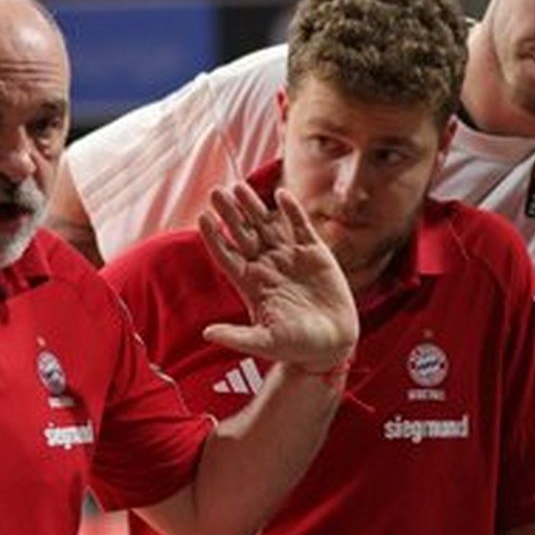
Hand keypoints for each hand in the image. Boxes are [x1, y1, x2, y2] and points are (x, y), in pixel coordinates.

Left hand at [197, 184, 356, 371]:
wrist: (333, 344)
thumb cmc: (296, 346)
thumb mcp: (264, 343)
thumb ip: (236, 336)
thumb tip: (206, 333)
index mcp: (251, 284)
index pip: (226, 255)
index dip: (214, 237)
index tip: (202, 217)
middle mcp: (266, 266)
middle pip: (242, 234)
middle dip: (229, 214)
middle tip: (216, 192)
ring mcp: (289, 257)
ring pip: (266, 225)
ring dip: (253, 207)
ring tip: (239, 187)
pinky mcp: (314, 253)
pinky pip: (300, 226)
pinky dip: (291, 211)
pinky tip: (281, 195)